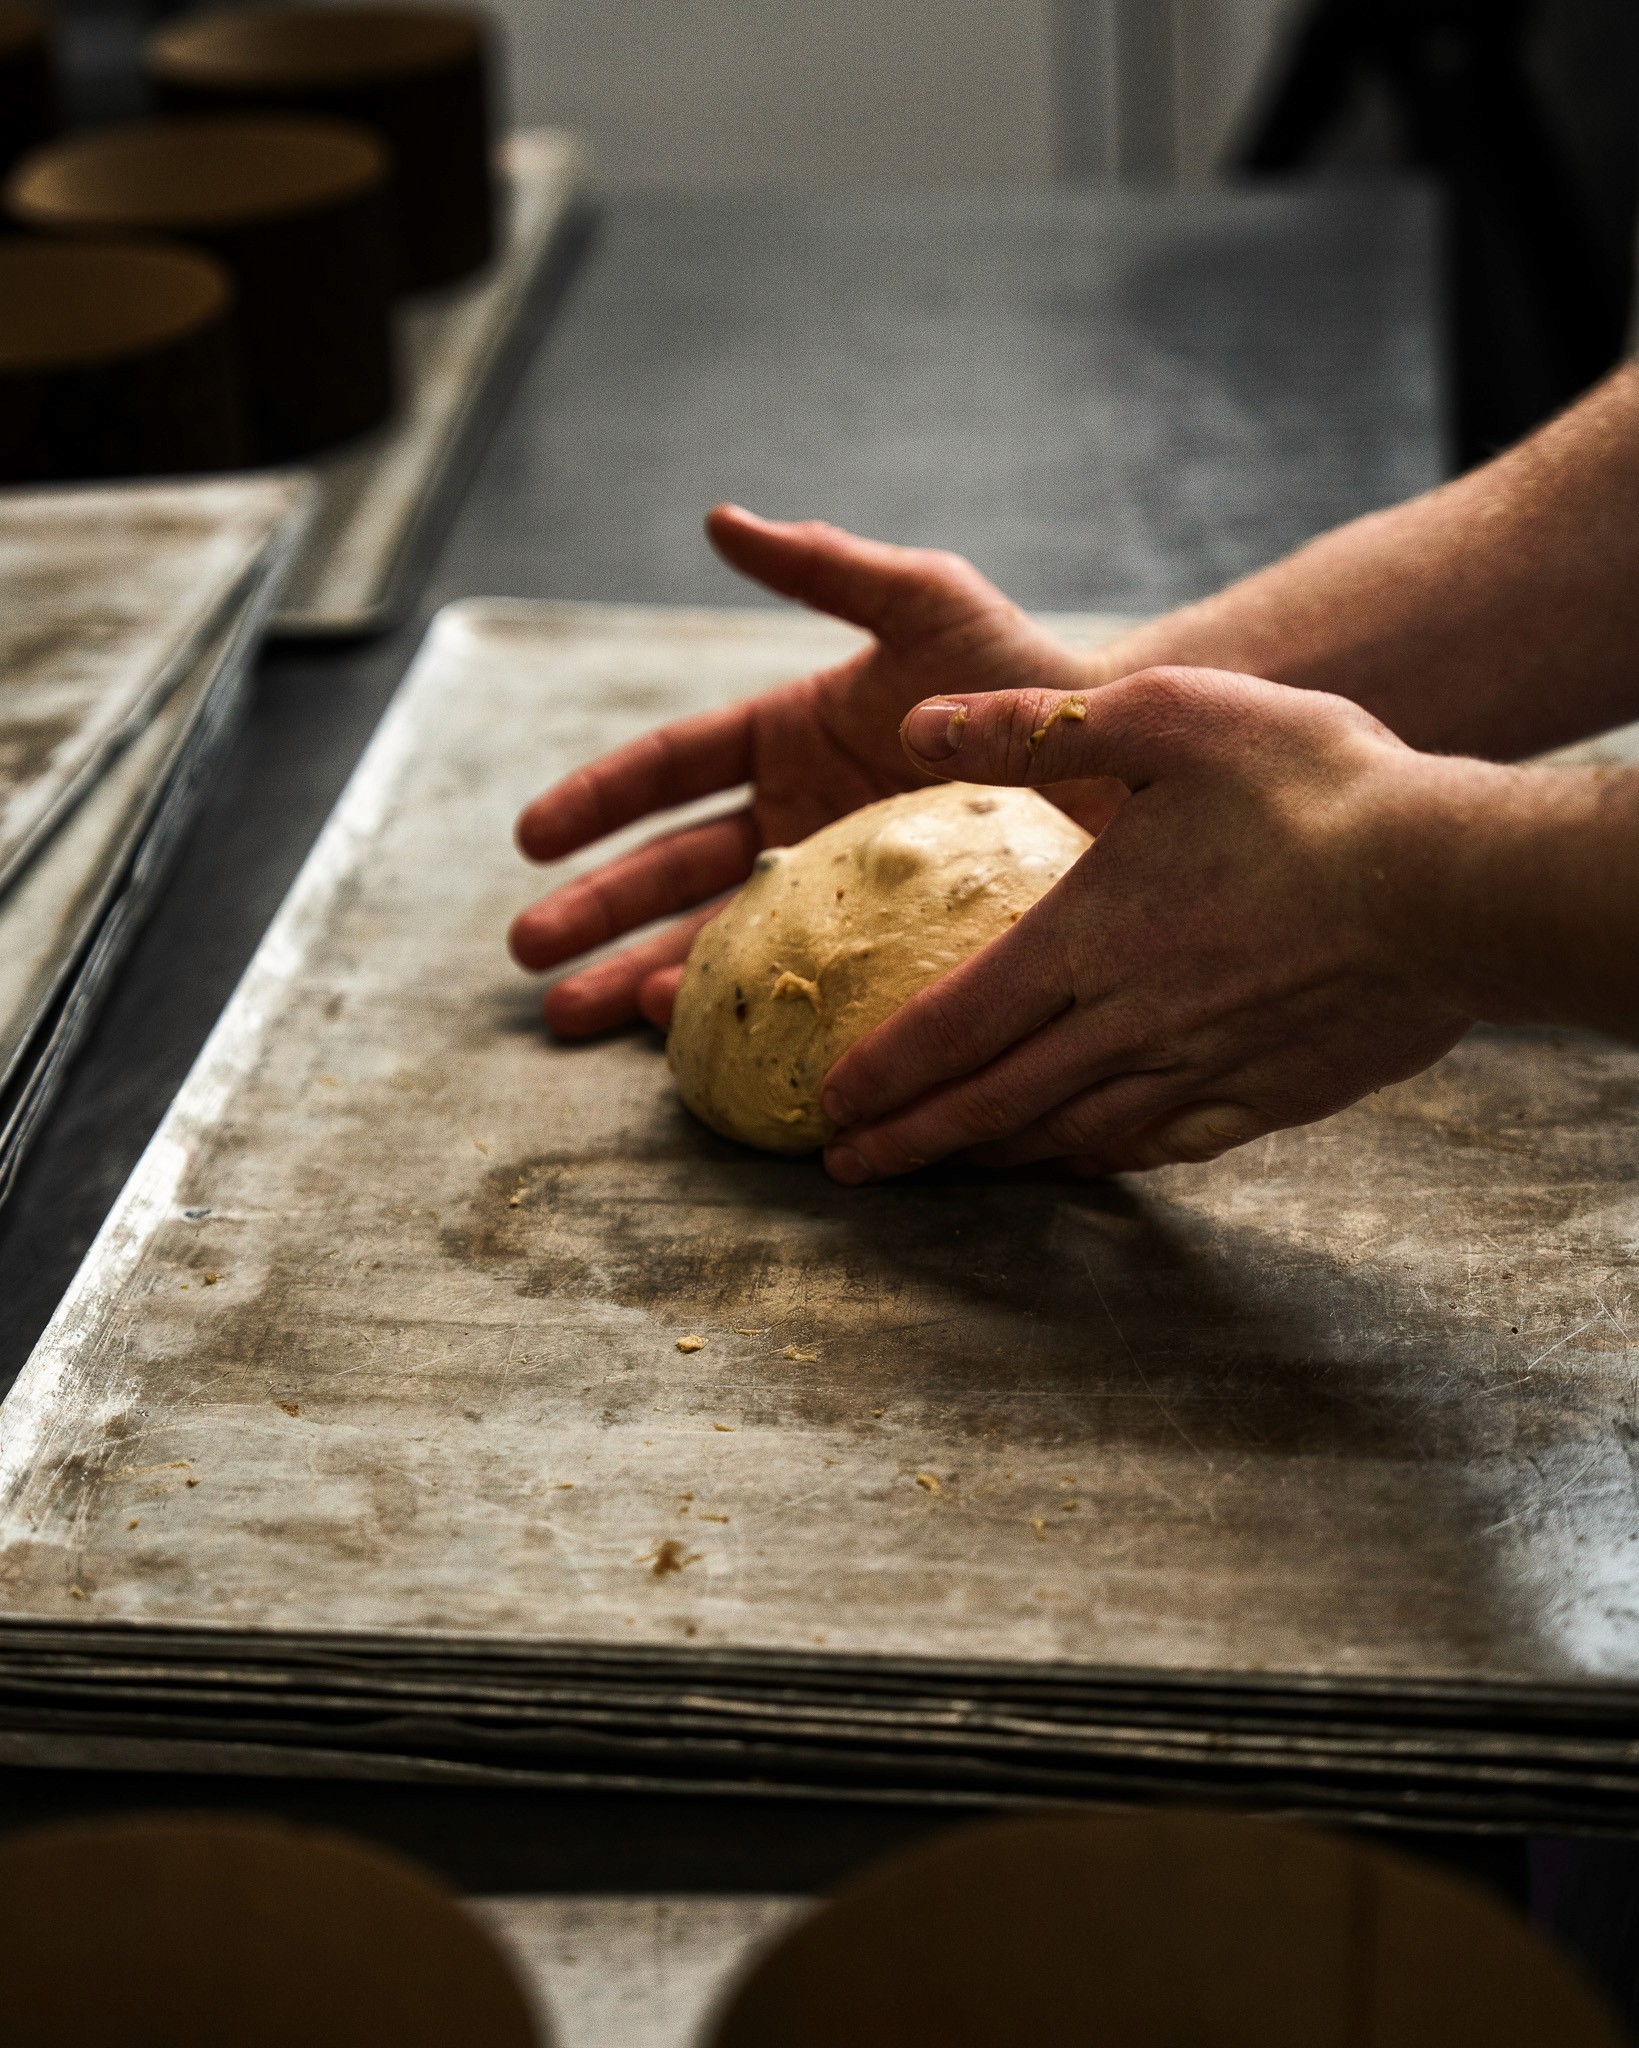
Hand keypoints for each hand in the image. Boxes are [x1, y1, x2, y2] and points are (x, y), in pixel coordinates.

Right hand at [508, 507, 1119, 1034]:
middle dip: (593, 909)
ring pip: (707, 937)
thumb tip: (718, 519)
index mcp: (782, 739)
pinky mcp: (865, 944)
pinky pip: (785, 981)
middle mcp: (789, 819)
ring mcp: (823, 889)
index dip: (595, 803)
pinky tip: (678, 1035)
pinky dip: (729, 1005)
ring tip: (568, 1018)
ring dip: (632, 976)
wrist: (1112, 765)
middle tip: (526, 953)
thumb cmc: (1021, 674)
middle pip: (667, 869)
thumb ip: (825, 568)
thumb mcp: (924, 604)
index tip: (531, 838)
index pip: (667, 770)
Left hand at [818, 666, 1476, 1181]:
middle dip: (911, 1140)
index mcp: (1085, 939)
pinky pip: (1162, 1144)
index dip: (881, 1072)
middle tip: (848, 1169)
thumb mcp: (1164, 716)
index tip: (827, 1107)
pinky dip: (1103, 1159)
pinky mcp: (1267, 1096)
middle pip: (993, 1102)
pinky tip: (1083, 1160)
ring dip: (993, 1157)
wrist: (1451, 883)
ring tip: (943, 1168)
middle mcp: (1124, 1023)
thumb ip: (1032, 726)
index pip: (951, 1024)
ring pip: (1067, 1133)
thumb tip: (915, 724)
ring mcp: (1196, 1068)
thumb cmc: (1313, 789)